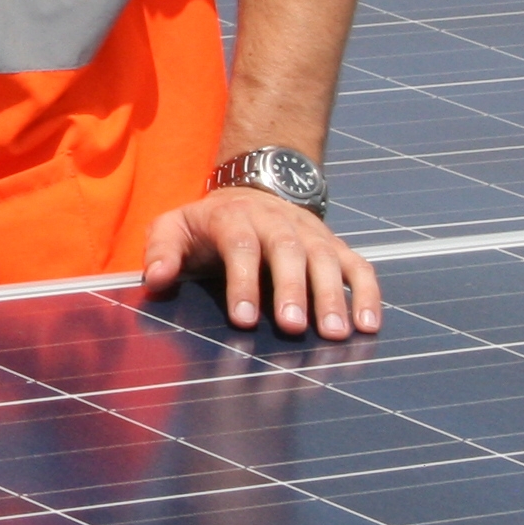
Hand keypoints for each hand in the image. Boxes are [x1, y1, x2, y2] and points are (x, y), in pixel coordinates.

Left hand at [142, 189, 380, 337]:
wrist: (252, 190)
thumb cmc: (208, 223)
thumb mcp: (174, 227)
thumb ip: (161, 251)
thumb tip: (155, 279)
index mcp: (234, 216)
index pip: (241, 246)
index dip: (243, 283)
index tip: (244, 320)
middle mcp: (277, 221)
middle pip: (289, 251)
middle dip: (292, 290)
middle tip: (293, 328)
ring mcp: (311, 233)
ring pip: (327, 260)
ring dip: (333, 297)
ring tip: (335, 334)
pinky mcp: (335, 245)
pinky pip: (359, 267)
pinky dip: (367, 294)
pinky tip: (369, 326)